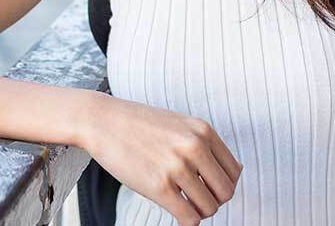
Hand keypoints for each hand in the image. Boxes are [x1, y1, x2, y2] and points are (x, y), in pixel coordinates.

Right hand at [81, 95, 241, 223]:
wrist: (100, 120)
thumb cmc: (137, 124)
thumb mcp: (178, 123)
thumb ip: (202, 143)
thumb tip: (229, 176)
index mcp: (202, 130)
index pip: (234, 171)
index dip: (221, 184)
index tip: (206, 186)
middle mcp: (194, 146)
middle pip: (226, 192)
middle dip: (213, 200)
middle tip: (195, 198)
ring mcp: (177, 166)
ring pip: (209, 208)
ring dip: (198, 211)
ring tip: (182, 202)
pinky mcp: (159, 186)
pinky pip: (190, 218)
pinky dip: (187, 221)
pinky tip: (175, 210)